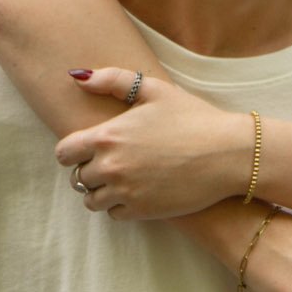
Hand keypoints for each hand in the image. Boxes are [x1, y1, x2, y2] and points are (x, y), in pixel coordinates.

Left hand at [54, 70, 250, 218]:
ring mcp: (125, 192)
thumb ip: (112, 80)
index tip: (85, 150)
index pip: (64, 152)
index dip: (72, 151)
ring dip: (102, 191)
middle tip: (113, 163)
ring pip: (92, 200)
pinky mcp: (142, 211)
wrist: (227, 154)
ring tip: (122, 180)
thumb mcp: (153, 89)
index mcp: (107, 136)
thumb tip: (77, 77)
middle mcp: (111, 166)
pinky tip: (137, 193)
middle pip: (78, 177)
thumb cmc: (193, 117)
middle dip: (91, 170)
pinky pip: (114, 214)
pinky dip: (120, 206)